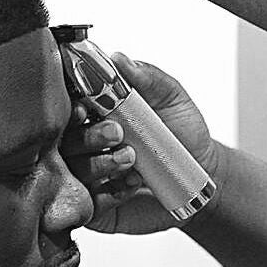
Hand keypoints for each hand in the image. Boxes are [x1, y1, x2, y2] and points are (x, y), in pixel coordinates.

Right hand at [61, 54, 221, 234]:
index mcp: (96, 113)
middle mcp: (85, 144)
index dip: (70, 106)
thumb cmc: (184, 135)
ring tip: (129, 159)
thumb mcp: (172, 99)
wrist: (203, 176)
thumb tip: (118, 58)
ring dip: (98, 164)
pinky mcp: (95, 207)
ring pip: (70, 172)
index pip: (67, 107)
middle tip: (117, 133)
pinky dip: (106, 193)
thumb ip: (147, 78)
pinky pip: (86, 203)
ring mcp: (87, 177)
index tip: (84, 107)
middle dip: (87, 136)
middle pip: (63, 140)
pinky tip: (130, 185)